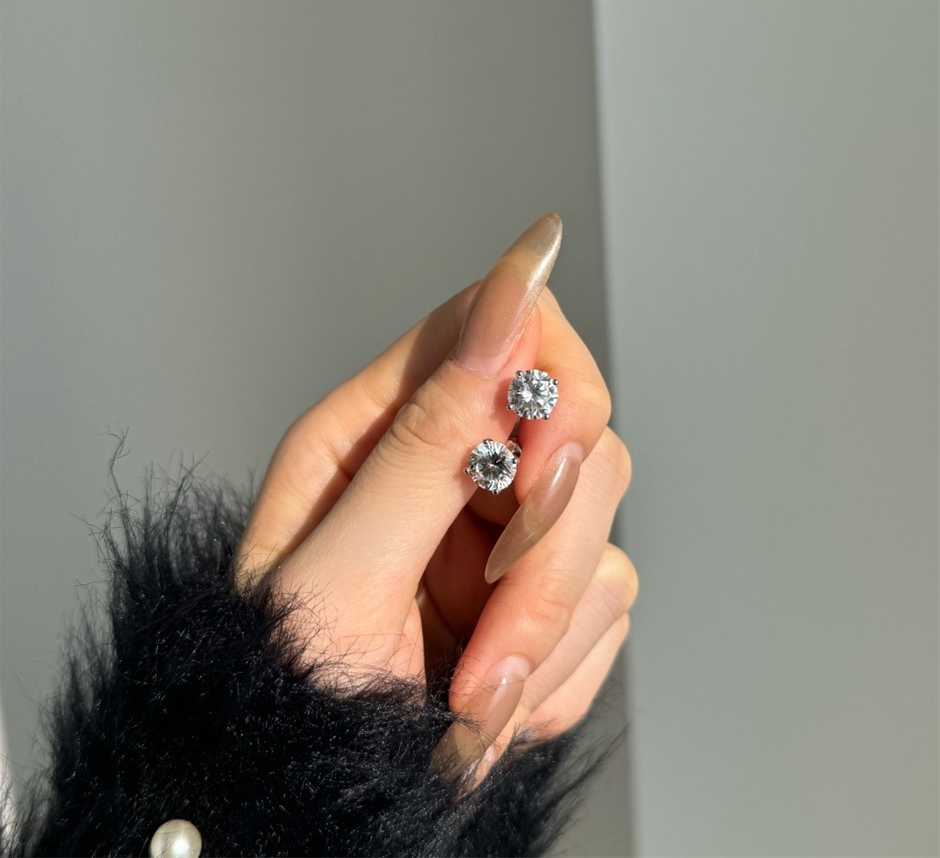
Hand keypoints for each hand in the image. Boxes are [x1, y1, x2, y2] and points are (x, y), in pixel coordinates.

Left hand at [233, 213, 636, 787]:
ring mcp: (500, 531)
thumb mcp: (341, 574)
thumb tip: (507, 293)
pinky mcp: (540, 592)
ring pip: (601, 528)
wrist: (317, 807)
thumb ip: (428, 439)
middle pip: (575, 434)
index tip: (543, 460)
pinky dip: (559, 667)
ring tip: (472, 694)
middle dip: (546, 549)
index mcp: (377, 430)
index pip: (502, 325)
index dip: (550, 379)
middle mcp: (446, 466)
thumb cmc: (288, 698)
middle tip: (495, 631)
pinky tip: (491, 698)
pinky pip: (608, 603)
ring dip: (546, 627)